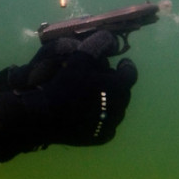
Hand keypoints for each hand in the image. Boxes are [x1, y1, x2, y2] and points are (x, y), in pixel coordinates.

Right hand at [0, 31, 138, 152]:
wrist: (48, 115)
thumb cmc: (65, 83)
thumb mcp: (81, 56)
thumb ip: (100, 44)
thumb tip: (111, 40)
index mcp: (119, 87)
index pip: (130, 74)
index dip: (126, 66)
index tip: (120, 63)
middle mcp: (120, 107)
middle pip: (123, 92)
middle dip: (115, 84)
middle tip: (102, 79)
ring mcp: (111, 125)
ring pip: (115, 109)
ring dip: (109, 101)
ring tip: (95, 96)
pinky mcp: (101, 138)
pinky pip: (106, 125)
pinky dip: (101, 118)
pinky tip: (90, 113)